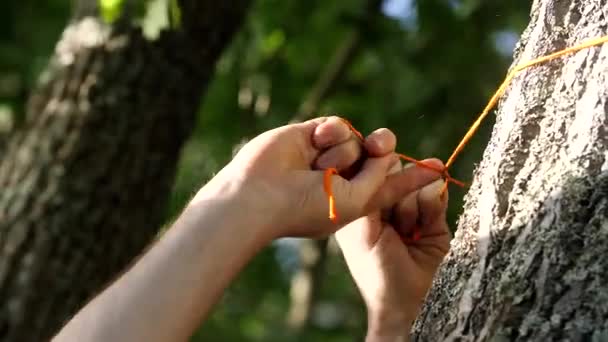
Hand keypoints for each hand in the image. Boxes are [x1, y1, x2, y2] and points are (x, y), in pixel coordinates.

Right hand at [195, 116, 440, 239]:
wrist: (261, 194)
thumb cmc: (308, 208)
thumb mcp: (357, 202)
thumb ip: (379, 178)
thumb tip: (386, 151)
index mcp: (355, 201)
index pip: (391, 186)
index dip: (414, 177)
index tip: (440, 168)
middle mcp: (342, 178)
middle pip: (377, 155)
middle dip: (381, 150)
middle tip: (379, 146)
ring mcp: (325, 157)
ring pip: (356, 140)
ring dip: (343, 151)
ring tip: (319, 166)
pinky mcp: (310, 136)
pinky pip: (338, 125)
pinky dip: (332, 133)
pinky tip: (313, 145)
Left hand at [336, 169, 450, 340]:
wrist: (412, 303)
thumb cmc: (377, 270)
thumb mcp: (360, 232)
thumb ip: (368, 195)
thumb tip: (380, 160)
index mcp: (359, 204)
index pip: (365, 167)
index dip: (371, 157)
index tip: (376, 150)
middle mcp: (384, 202)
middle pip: (392, 169)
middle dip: (393, 188)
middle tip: (389, 218)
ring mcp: (411, 207)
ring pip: (415, 182)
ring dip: (409, 209)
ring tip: (404, 235)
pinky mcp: (434, 215)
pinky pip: (435, 194)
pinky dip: (430, 208)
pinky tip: (420, 231)